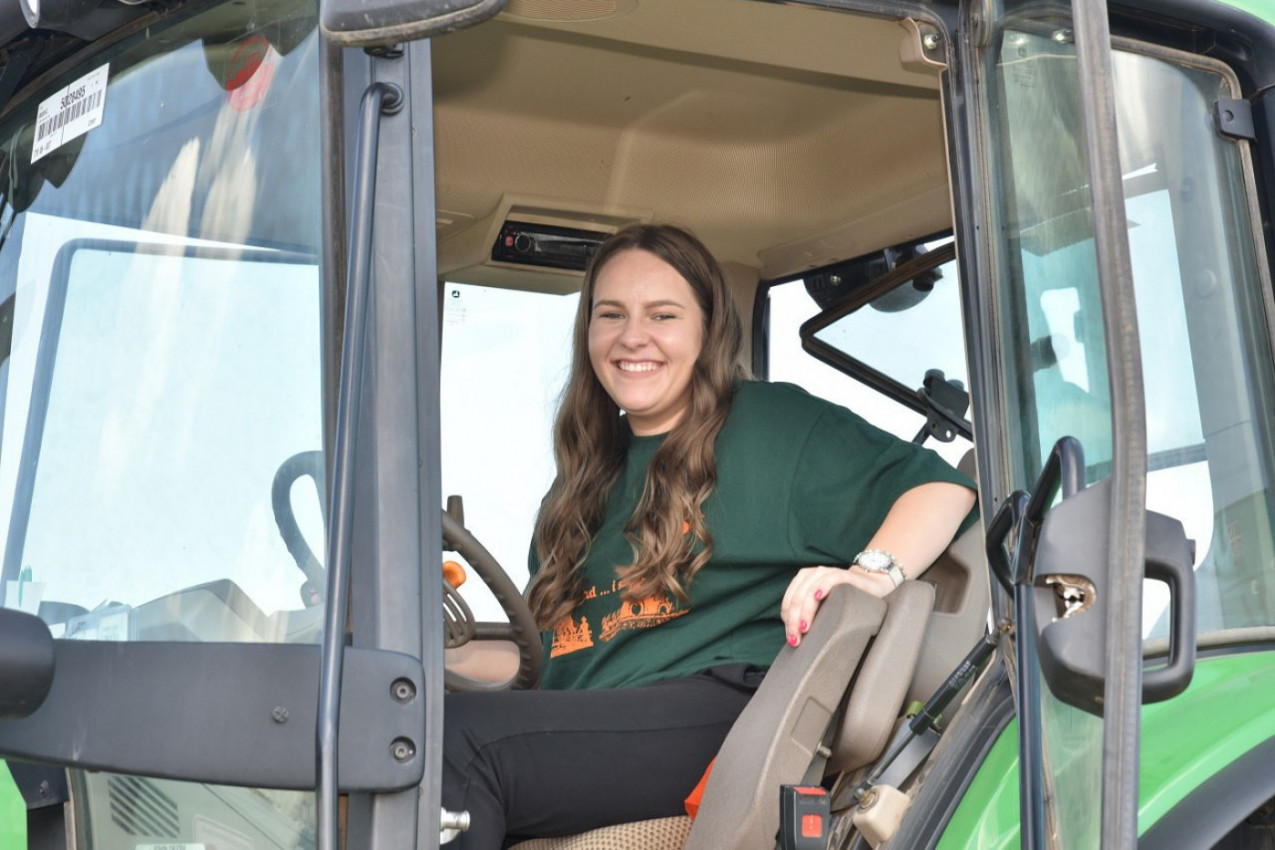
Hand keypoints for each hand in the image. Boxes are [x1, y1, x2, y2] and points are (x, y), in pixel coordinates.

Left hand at [780, 565, 894, 647]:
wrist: (870, 587)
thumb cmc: (844, 601)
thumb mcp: (822, 607)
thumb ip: (808, 614)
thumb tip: (794, 637)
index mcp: (803, 581)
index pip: (788, 601)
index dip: (787, 620)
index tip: (792, 638)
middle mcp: (812, 574)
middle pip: (796, 598)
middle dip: (794, 620)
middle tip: (797, 639)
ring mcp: (828, 573)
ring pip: (809, 591)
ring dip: (805, 610)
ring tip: (804, 627)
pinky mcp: (844, 575)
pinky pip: (831, 578)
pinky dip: (823, 586)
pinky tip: (819, 596)